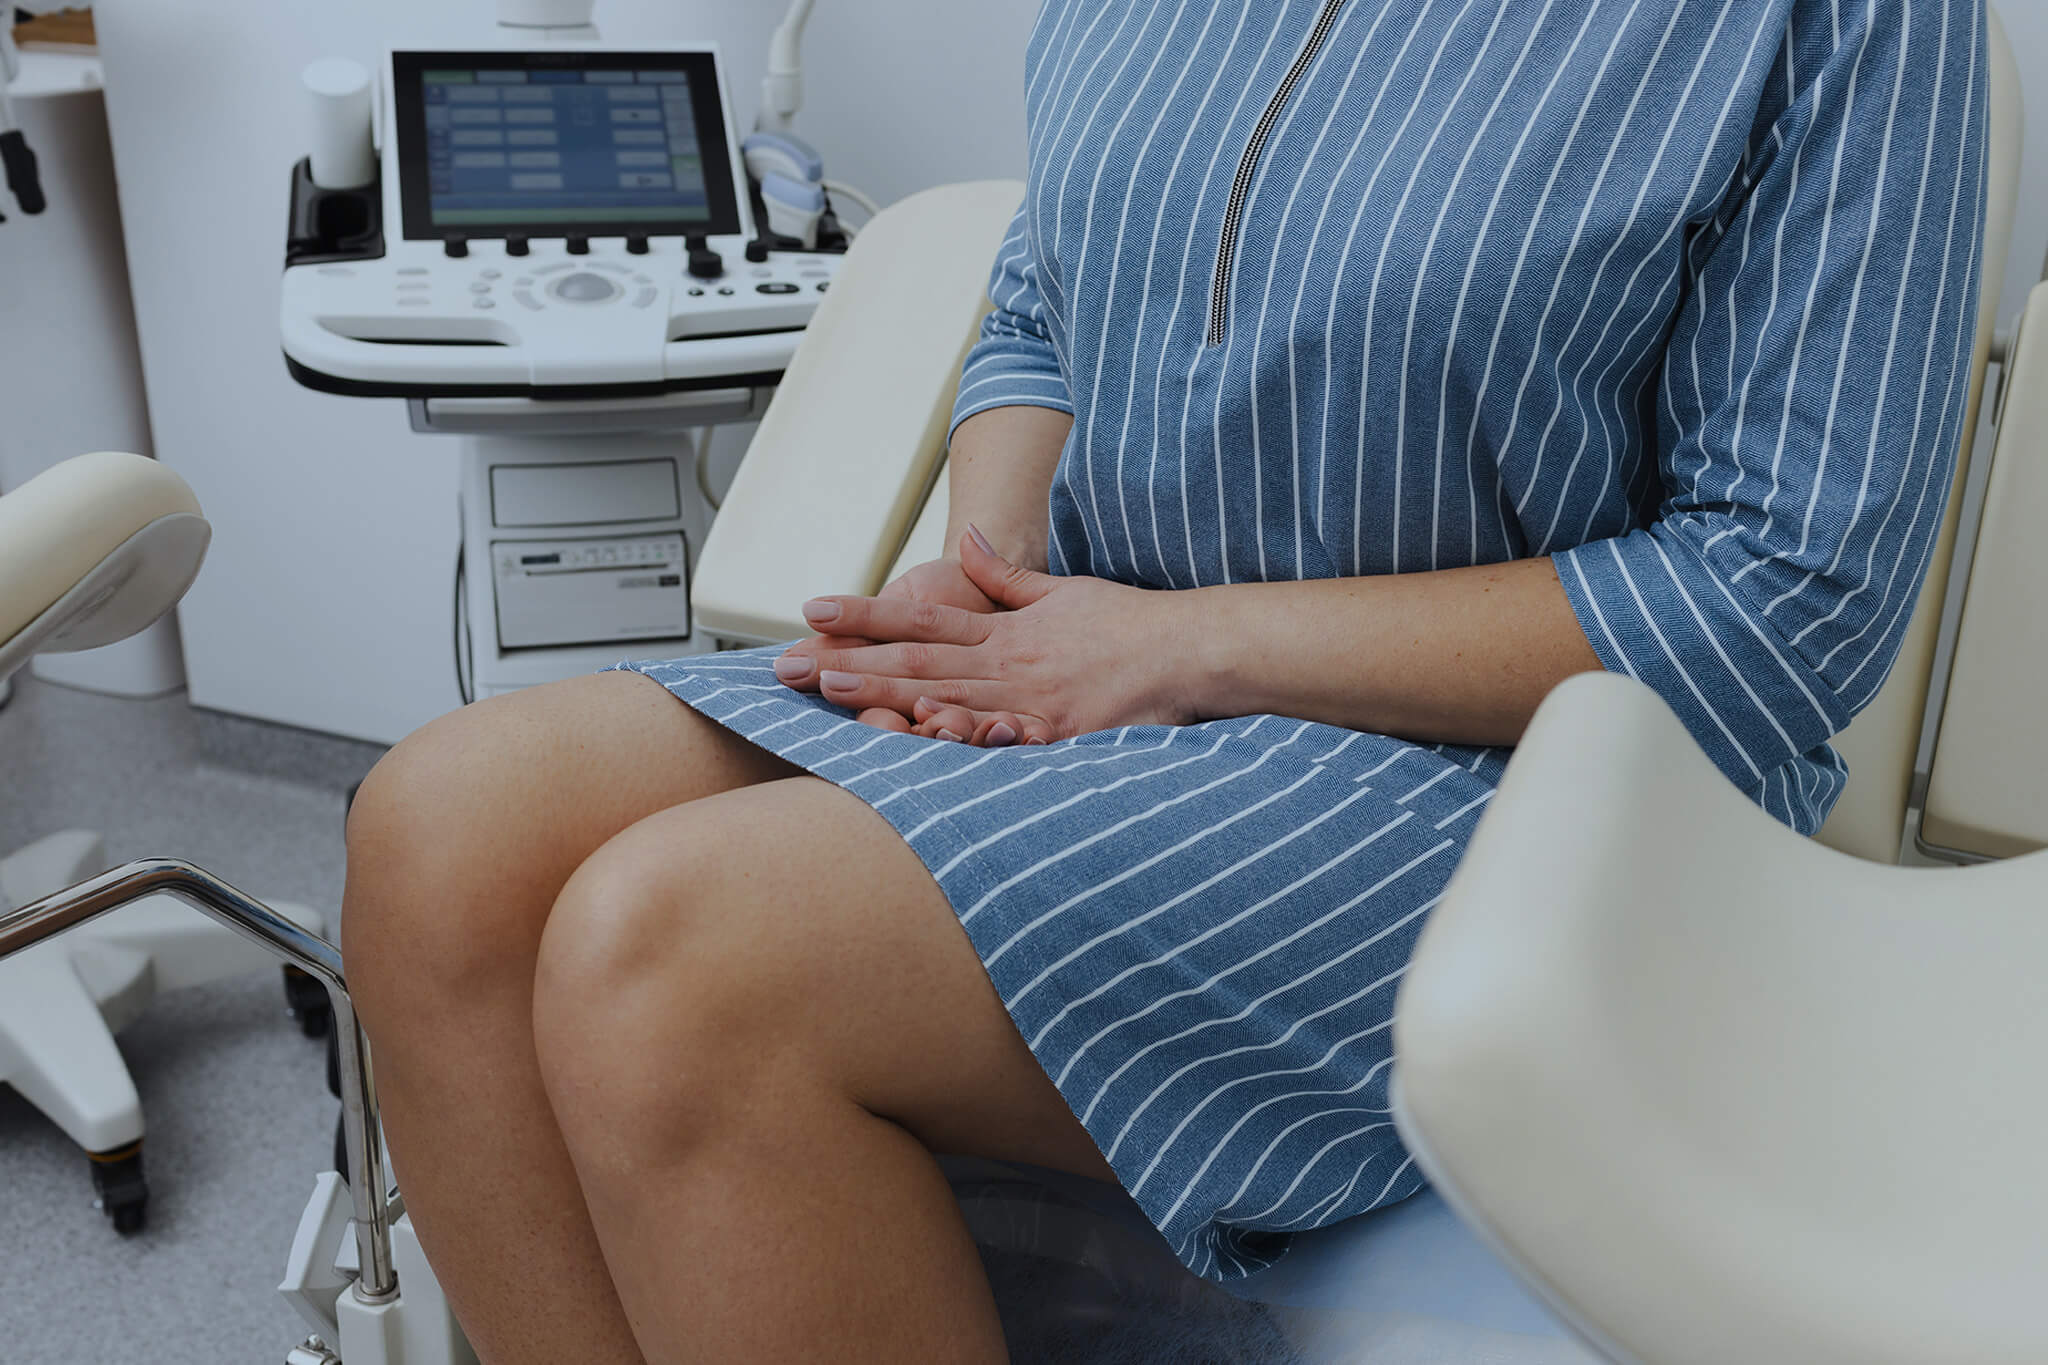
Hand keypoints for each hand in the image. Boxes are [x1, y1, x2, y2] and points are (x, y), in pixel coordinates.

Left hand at [777, 526, 1194, 743]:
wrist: (1188, 648)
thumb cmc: (1127, 626)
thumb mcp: (1060, 590)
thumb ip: (1005, 577)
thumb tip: (966, 540)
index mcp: (1002, 632)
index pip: (918, 621)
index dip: (863, 618)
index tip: (811, 613)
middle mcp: (1006, 663)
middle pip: (914, 661)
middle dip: (849, 663)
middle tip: (790, 666)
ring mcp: (1029, 700)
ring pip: (944, 695)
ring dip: (885, 696)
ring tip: (831, 693)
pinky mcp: (1060, 732)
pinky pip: (1003, 739)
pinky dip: (964, 736)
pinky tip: (923, 735)